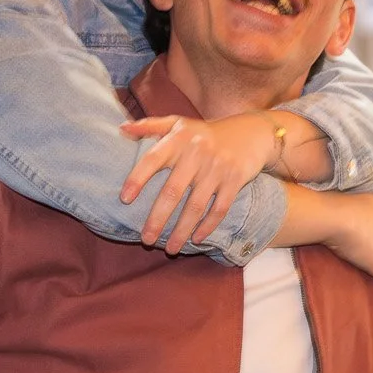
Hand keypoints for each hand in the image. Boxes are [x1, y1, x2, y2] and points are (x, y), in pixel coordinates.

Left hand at [119, 114, 279, 253]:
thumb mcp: (178, 123)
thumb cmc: (203, 133)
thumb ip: (149, 126)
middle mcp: (197, 152)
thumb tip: (122, 128)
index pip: (153, 159)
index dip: (138, 178)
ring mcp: (217, 168)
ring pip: (196, 206)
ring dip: (182, 230)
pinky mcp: (235, 180)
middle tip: (145, 239)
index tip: (124, 199)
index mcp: (178, 138)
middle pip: (173, 191)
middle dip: (158, 218)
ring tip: (170, 249)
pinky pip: (219, 208)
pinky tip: (196, 239)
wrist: (250, 133)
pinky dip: (207, 226)